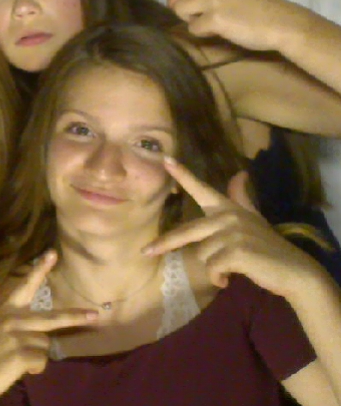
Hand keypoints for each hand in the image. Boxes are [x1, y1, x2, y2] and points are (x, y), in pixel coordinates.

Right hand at [0, 251, 97, 404]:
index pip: (26, 285)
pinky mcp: (21, 355)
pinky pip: (41, 361)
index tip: (53, 253)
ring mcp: (17, 336)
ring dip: (36, 355)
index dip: (40, 269)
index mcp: (7, 309)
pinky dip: (34, 368)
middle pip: (52, 318)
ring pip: (46, 344)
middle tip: (95, 315)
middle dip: (74, 317)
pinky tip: (17, 369)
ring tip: (16, 358)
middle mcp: (14, 319)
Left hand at [142, 157, 318, 299]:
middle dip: (165, 243)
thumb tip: (240, 173)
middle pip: (187, 230)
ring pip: (202, 254)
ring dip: (212, 268)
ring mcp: (231, 233)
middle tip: (145, 251)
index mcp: (227, 208)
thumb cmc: (267, 246)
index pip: (201, 188)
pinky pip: (212, 268)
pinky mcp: (234, 252)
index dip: (183, 175)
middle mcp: (226, 216)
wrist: (293, 270)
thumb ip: (240, 198)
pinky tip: (229, 279)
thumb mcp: (252, 219)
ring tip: (230, 269)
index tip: (166, 160)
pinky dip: (218, 278)